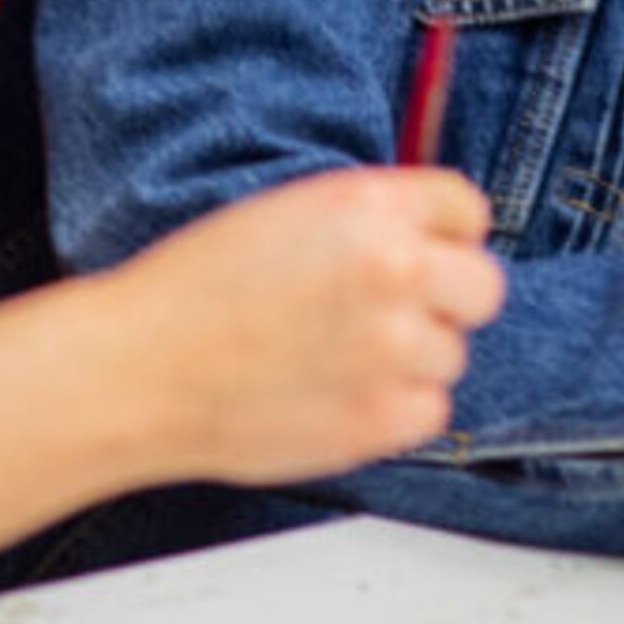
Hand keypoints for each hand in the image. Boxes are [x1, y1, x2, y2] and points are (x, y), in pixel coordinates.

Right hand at [109, 165, 505, 484]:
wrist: (139, 370)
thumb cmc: (192, 291)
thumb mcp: (283, 215)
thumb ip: (366, 222)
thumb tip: (431, 239)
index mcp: (365, 205)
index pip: (467, 208)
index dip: (445, 233)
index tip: (426, 249)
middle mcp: (393, 269)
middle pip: (483, 286)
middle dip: (446, 298)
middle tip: (392, 312)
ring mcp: (393, 348)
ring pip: (452, 355)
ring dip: (410, 358)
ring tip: (336, 357)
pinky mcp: (383, 418)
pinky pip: (430, 410)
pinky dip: (393, 407)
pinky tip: (335, 392)